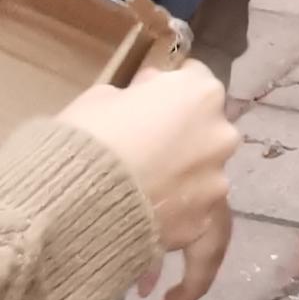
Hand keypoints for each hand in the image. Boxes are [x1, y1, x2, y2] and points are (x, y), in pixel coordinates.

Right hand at [59, 62, 237, 252]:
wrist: (77, 199)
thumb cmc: (90, 134)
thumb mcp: (106, 95)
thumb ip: (142, 96)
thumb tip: (148, 102)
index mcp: (201, 94)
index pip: (195, 79)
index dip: (169, 89)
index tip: (151, 99)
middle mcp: (221, 135)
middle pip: (207, 128)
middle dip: (183, 133)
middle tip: (147, 145)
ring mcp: (217, 181)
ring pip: (204, 171)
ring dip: (183, 173)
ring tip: (146, 186)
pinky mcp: (203, 220)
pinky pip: (192, 208)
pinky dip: (175, 209)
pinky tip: (147, 212)